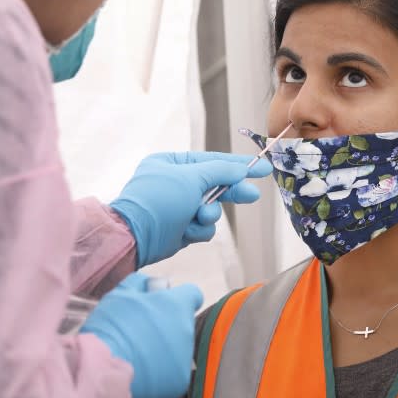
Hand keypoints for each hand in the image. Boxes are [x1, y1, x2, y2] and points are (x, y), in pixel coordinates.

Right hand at [80, 273, 202, 397]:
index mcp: (177, 304)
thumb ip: (142, 283)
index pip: (192, 294)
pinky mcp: (179, 380)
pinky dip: (159, 370)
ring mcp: (185, 356)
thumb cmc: (112, 326)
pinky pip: (172, 370)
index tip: (162, 304)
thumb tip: (152, 285)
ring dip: (162, 347)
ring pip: (177, 347)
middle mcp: (187, 329)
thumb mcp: (122, 293)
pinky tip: (140, 368)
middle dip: (165, 324)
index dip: (177, 297)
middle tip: (140, 330)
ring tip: (136, 352)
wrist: (102, 367)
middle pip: (182, 323)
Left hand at [110, 152, 272, 266]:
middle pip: (214, 185)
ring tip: (199, 217)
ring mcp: (177, 207)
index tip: (262, 168)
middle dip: (230, 193)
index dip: (238, 164)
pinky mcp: (179, 228)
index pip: (211, 160)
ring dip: (208, 215)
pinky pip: (202, 227)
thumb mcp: (191, 178)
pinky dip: (197, 230)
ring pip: (211, 209)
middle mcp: (174, 183)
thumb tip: (241, 168)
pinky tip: (186, 232)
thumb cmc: (158, 201)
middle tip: (252, 196)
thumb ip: (220, 171)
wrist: (135, 237)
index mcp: (171, 163)